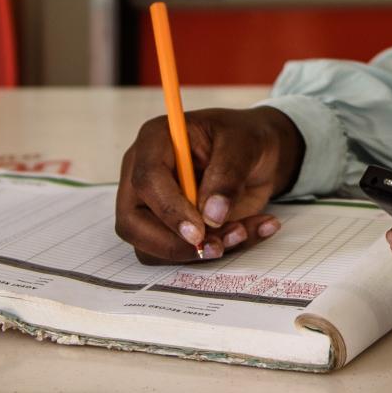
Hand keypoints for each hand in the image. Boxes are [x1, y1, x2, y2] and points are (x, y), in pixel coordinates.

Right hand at [114, 106, 305, 263]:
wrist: (259, 154)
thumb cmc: (245, 138)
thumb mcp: (245, 144)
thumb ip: (229, 174)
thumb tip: (212, 215)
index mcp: (156, 140)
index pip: (146, 180)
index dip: (169, 210)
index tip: (199, 231)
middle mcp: (145, 174)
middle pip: (132, 222)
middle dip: (174, 244)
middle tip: (216, 247)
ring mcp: (153, 204)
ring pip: (152, 247)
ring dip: (196, 252)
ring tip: (242, 232)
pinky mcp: (168, 228)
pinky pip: (177, 254)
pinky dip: (211, 253)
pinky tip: (245, 232)